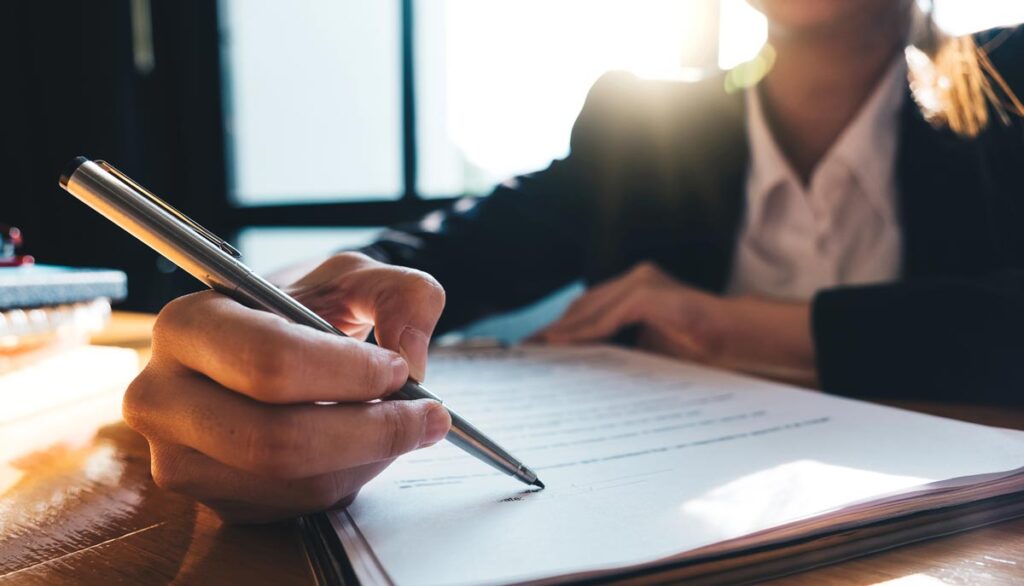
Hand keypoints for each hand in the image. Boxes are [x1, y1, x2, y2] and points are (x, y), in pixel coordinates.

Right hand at [123, 252, 451, 522]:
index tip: (398, 368)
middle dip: (370, 430)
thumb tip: (413, 354)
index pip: (269, 362)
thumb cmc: (301, 308)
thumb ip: (401, 292)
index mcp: (188, 325)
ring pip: (293, 481)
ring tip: (400, 424)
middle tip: (424, 412)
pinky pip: (294, 505)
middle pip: (275, 440)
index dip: (348, 373)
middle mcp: (164, 396)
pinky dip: (347, 478)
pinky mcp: (211, 499)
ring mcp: (180, 457)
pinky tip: (359, 445)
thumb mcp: (352, 277)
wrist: (268, 344)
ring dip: (367, 458)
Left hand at [532, 262, 816, 384]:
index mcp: (636, 290)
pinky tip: (563, 344)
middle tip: (528, 351)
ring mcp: (642, 282)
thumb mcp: (650, 347)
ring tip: (539, 350)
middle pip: (583, 306)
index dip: (563, 327)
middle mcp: (636, 279)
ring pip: (591, 309)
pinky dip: (584, 332)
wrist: (739, 339)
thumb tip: (583, 362)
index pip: (589, 308)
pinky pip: (609, 316)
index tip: (538, 347)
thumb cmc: (700, 346)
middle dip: (555, 329)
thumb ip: (619, 346)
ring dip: (563, 331)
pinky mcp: (649, 294)